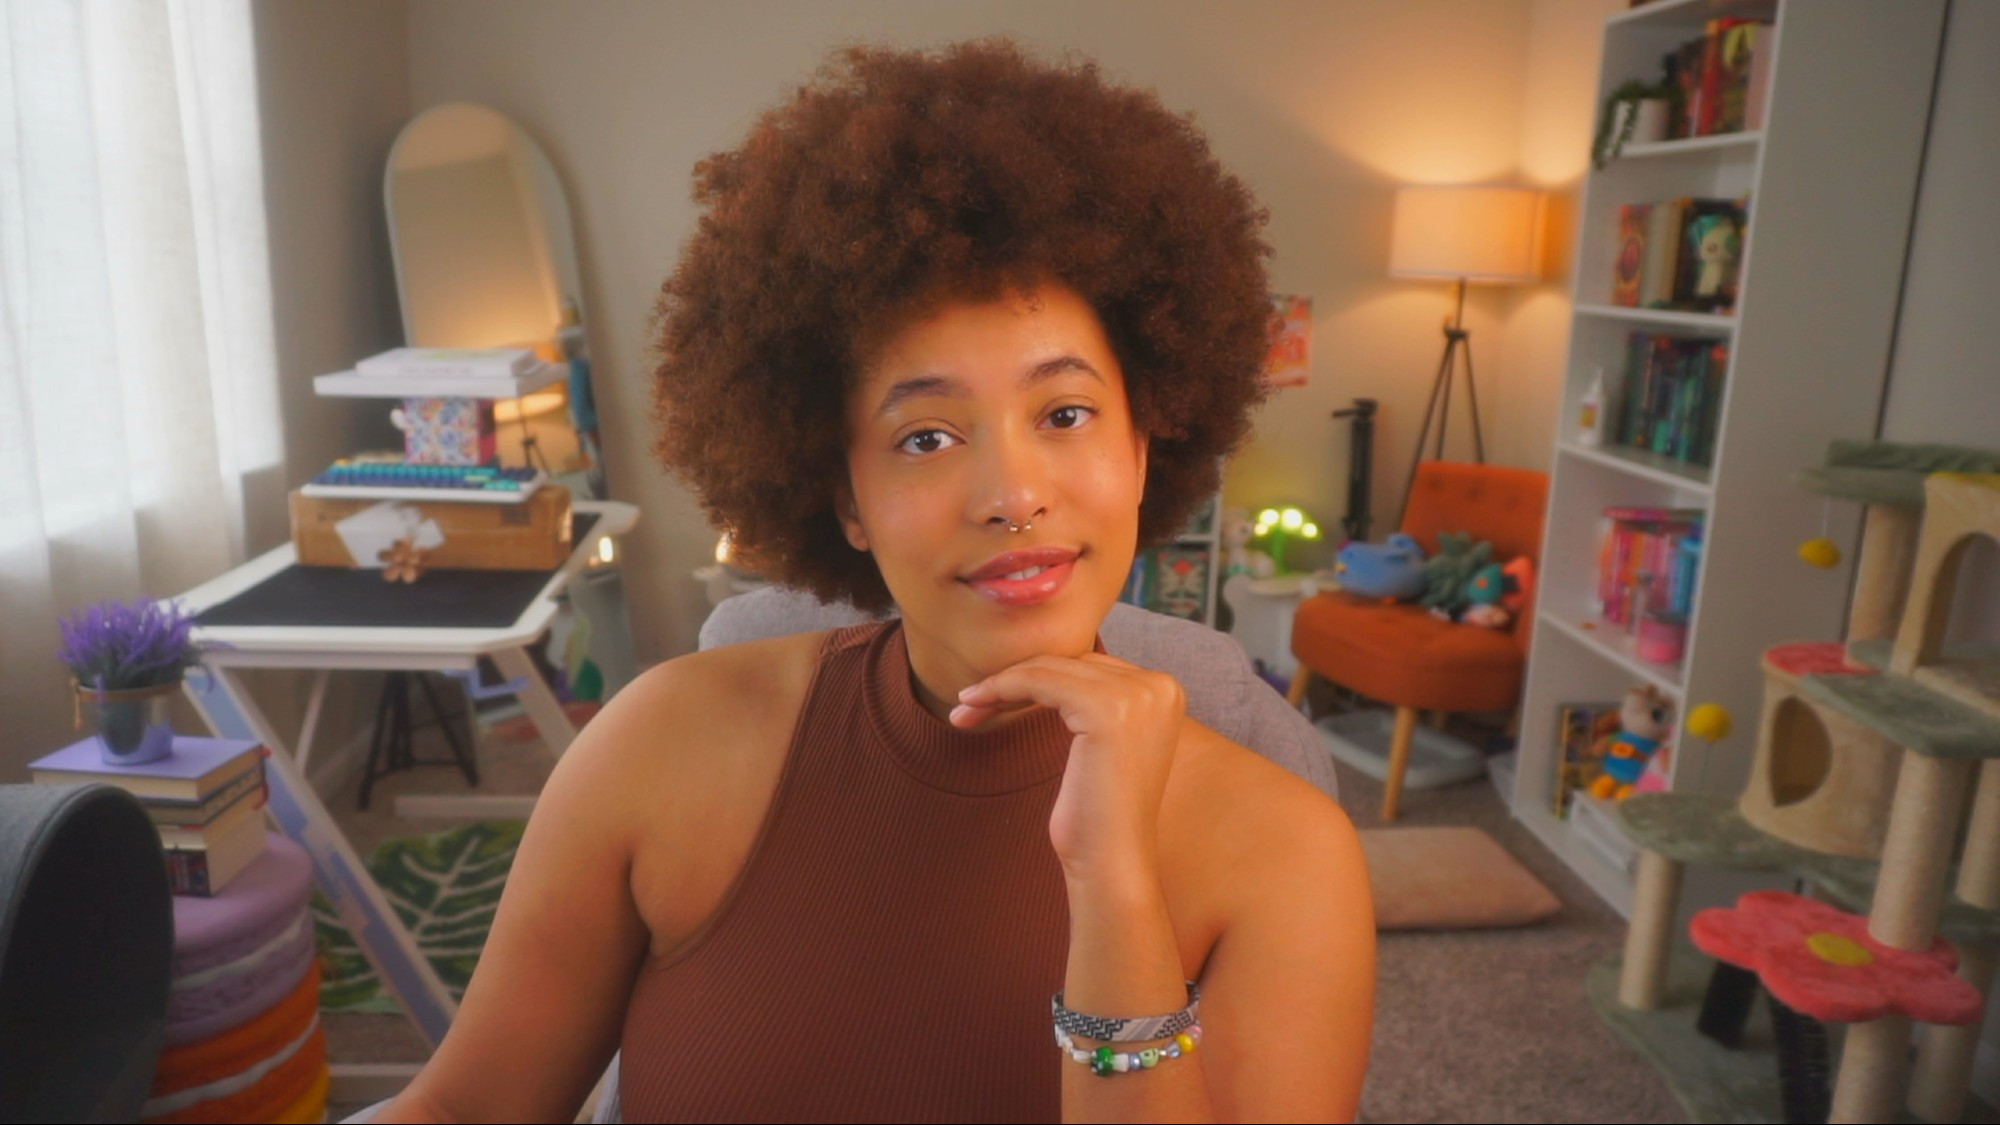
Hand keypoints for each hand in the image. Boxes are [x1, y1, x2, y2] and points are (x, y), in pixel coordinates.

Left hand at [952, 653, 1185, 883]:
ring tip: (965, 708)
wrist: (1111, 862)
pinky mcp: (1107, 708)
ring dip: (999, 684)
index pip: (1088, 666)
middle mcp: (1159, 686)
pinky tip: (972, 706)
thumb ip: (1093, 704)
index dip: (1038, 678)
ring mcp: (1137, 695)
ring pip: (1049, 668)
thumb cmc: (1098, 815)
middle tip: (971, 703)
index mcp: (1165, 691)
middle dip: (1016, 679)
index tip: (995, 698)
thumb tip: (1045, 669)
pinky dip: (1000, 688)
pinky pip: (1038, 680)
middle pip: (1070, 662)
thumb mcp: (1101, 747)